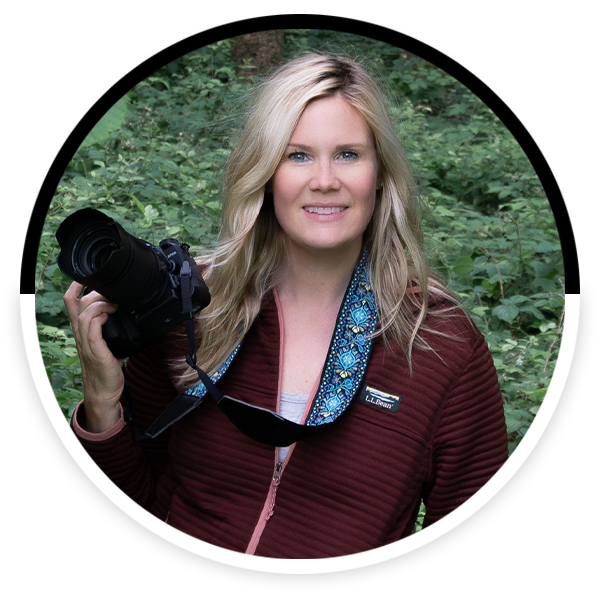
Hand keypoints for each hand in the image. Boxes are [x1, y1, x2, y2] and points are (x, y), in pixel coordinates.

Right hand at [63, 282, 124, 431]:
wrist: (105, 391)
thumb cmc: (107, 367)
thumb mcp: (108, 342)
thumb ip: (112, 327)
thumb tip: (128, 312)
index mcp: (83, 331)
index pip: (71, 304)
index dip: (75, 287)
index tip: (84, 276)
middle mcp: (81, 335)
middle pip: (78, 305)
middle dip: (94, 293)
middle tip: (112, 292)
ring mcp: (87, 343)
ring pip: (84, 315)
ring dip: (100, 304)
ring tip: (114, 304)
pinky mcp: (95, 352)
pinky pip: (92, 330)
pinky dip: (100, 319)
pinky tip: (110, 315)